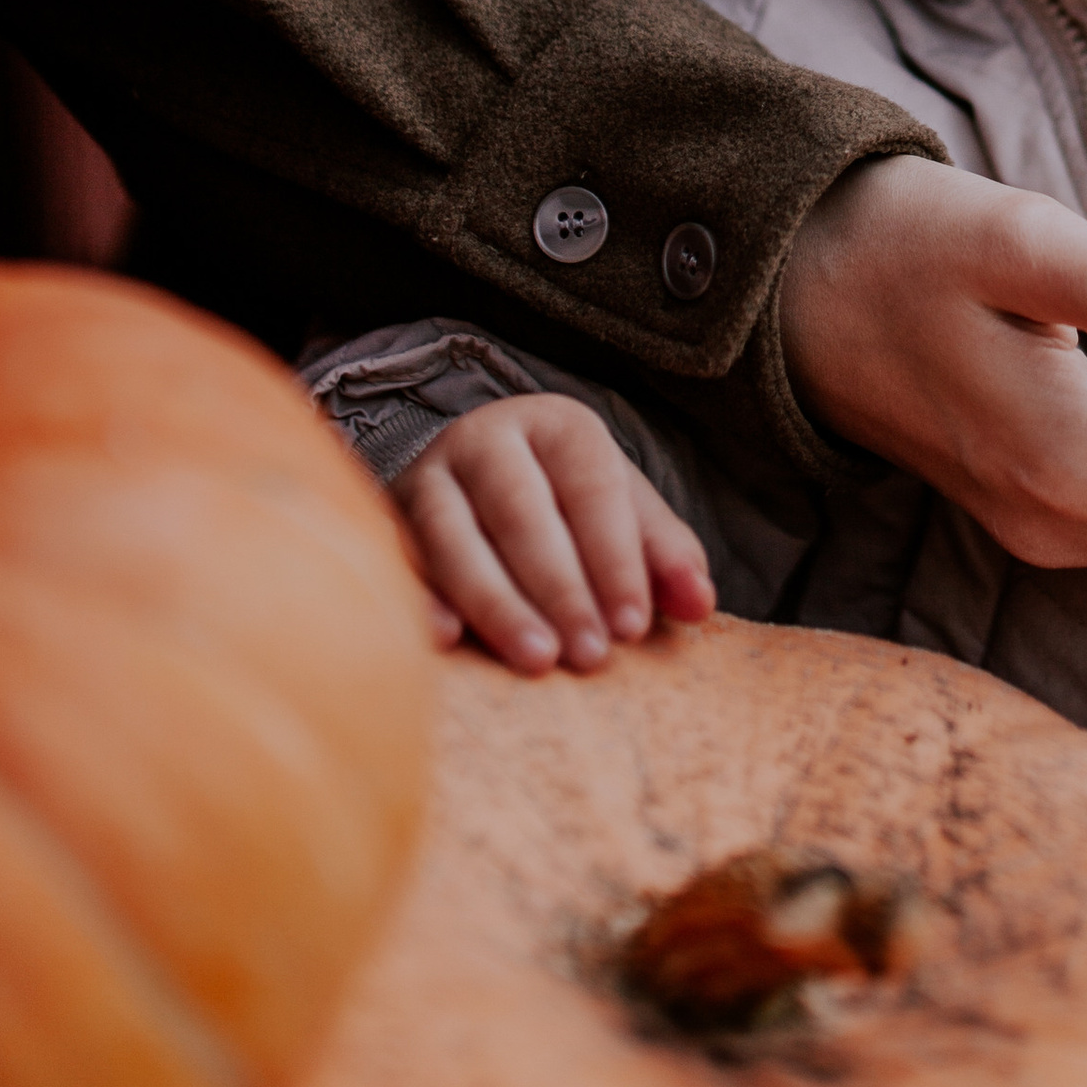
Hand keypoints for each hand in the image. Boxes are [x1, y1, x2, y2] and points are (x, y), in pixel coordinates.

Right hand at [392, 395, 716, 673]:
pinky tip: (443, 640)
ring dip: (497, 602)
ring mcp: (429, 476)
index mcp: (558, 426)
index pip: (591, 487)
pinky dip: (419, 597)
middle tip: (590, 655)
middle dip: (560, 588)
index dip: (615, 558)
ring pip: (455, 535)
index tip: (633, 625)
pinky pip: (400, 557)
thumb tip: (700, 604)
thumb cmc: (565, 503)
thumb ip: (664, 555)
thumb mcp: (622, 513)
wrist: (472, 475)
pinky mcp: (387, 517)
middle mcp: (488, 440)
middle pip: (523, 511)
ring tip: (537, 660)